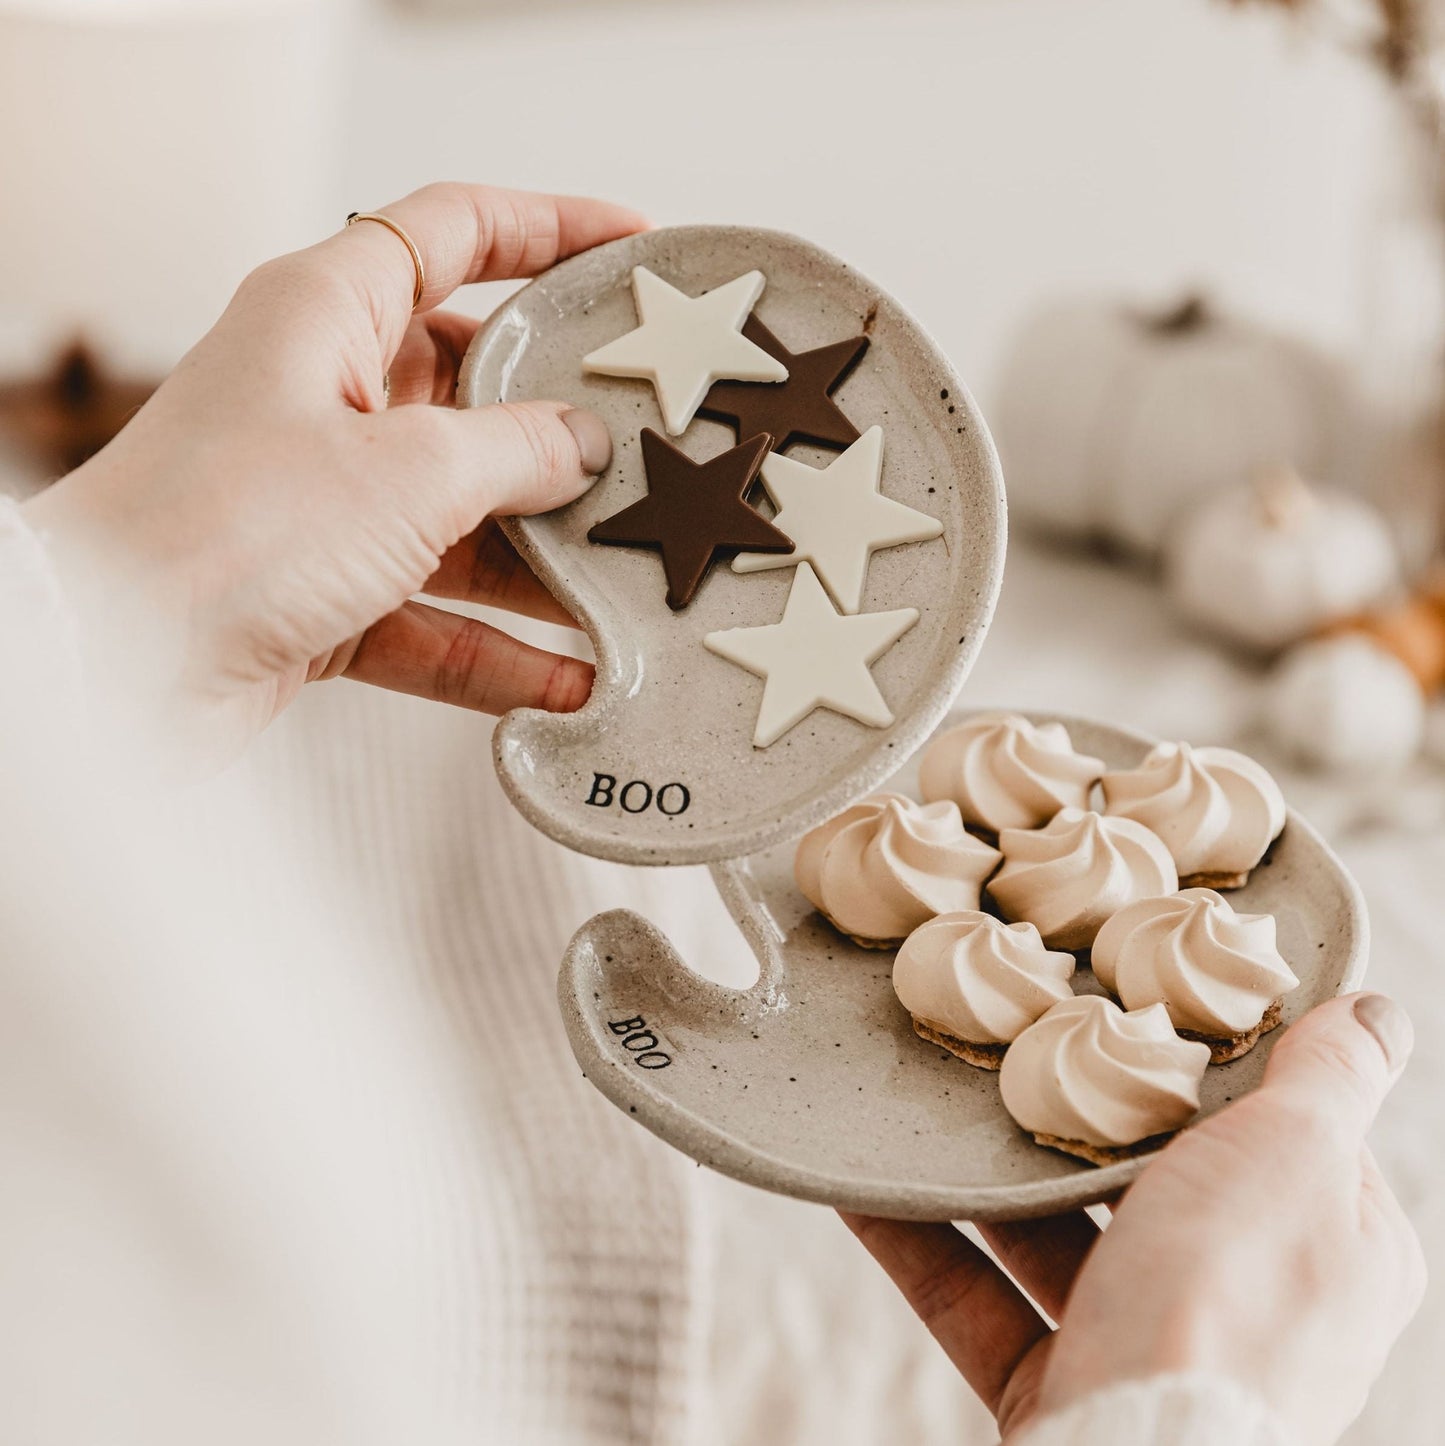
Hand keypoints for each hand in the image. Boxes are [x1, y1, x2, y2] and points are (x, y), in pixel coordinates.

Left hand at [24, 182, 647, 760]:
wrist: (113, 671)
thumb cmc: (225, 533)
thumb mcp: (404, 471)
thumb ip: (515, 451)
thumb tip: (586, 445)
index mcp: (324, 314)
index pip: (449, 233)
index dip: (546, 228)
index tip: (631, 246)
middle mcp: (323, 398)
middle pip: (472, 390)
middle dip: (564, 427)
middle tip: (650, 444)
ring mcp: (324, 502)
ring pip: (463, 515)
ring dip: (543, 557)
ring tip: (627, 579)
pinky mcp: (324, 594)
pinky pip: (436, 613)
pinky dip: (498, 648)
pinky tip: (570, 676)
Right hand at [843, 993, 1424, 1443]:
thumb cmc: (1228, 1299)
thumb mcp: (1293, 1154)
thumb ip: (1329, 1078)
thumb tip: (1379, 1012)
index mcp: (1332, 1248)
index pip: (1280, 1132)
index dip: (1208, 1066)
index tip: (1130, 1002)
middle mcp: (1252, 1305)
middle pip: (1153, 1181)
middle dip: (1074, 1117)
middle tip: (1007, 1042)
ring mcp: (1151, 1349)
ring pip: (1057, 1240)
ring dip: (984, 1177)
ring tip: (924, 1102)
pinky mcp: (1064, 1387)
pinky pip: (980, 1301)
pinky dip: (921, 1242)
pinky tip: (864, 1189)